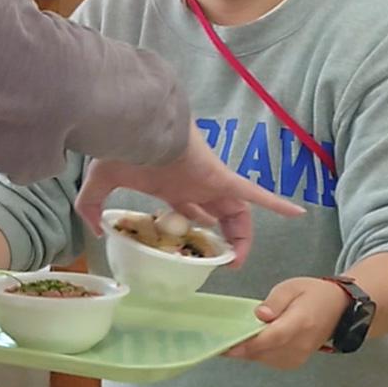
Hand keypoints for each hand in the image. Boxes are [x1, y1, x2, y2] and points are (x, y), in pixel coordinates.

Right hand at [75, 129, 303, 266]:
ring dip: (242, 235)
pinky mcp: (221, 177)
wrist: (138, 125)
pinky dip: (275, 202)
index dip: (195, 231)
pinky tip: (296, 214)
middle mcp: (194, 185)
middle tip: (220, 261)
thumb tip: (94, 231)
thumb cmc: (123, 149)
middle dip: (221, 238)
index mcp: (171, 186)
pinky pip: (254, 192)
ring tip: (239, 260)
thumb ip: (91, 205)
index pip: (190, 212)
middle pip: (217, 215)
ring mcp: (210, 181)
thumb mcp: (100, 181)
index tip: (195, 252)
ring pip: (236, 211)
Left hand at [225, 277, 347, 368]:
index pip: (272, 337)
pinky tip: (249, 345)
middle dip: (242, 349)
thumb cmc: (313, 294)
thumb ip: (275, 301)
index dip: (250, 343)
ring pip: (266, 359)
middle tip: (220, 342)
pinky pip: (272, 361)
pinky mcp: (296, 361)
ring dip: (248, 353)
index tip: (229, 345)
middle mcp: (300, 344)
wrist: (339, 309)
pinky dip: (258, 355)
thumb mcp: (292, 287)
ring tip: (230, 342)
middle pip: (266, 352)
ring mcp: (300, 355)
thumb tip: (259, 315)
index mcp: (300, 323)